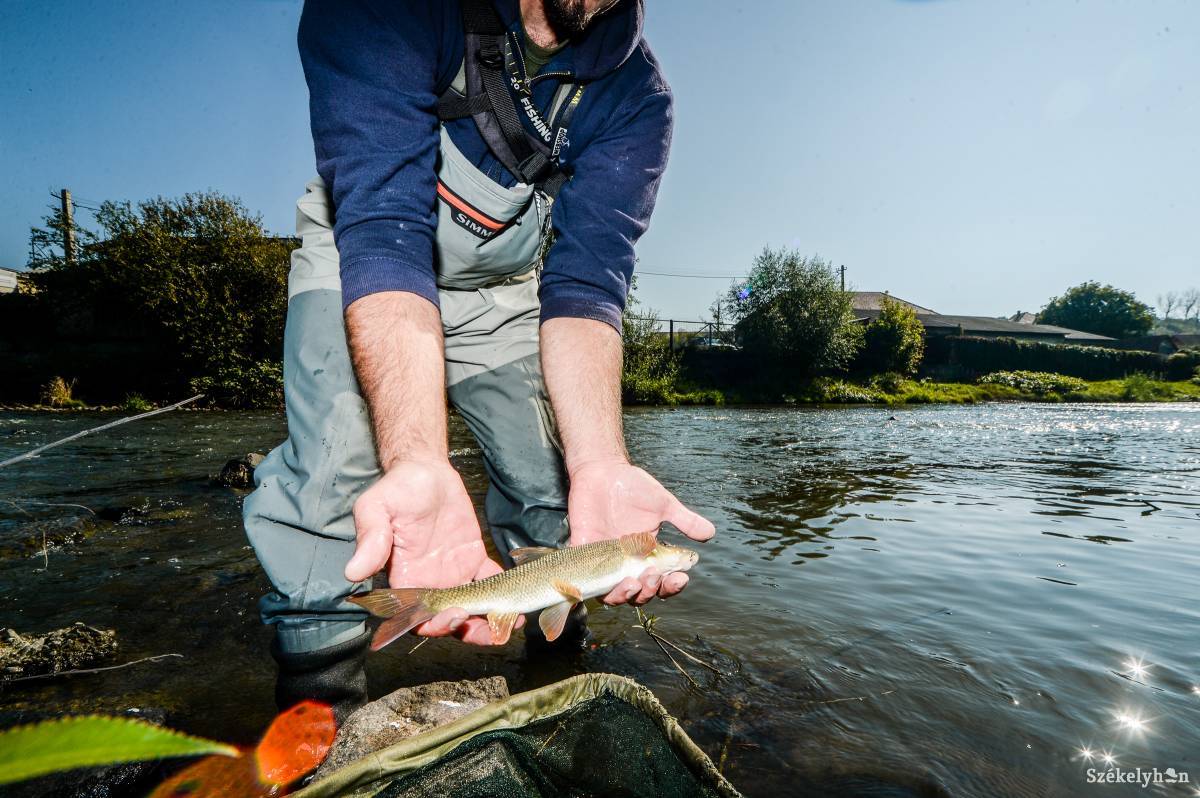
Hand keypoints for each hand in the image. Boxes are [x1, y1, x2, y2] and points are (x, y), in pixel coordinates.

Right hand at [346, 459, 519, 644]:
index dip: (435, 625)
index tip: (453, 616)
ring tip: (511, 622)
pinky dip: (505, 596)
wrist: (425, 471)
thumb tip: (352, 573)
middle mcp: (430, 583)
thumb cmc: (397, 488)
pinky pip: (491, 583)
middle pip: (449, 620)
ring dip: (489, 620)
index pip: (419, 617)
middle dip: (468, 629)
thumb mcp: (377, 508)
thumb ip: (370, 540)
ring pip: (472, 608)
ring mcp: (454, 573)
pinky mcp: (473, 559)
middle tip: (488, 626)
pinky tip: (519, 603)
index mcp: (405, 578)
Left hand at [566, 459, 714, 605]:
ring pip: (614, 594)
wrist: (602, 470)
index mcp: (646, 556)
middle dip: (650, 590)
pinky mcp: (582, 551)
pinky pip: (584, 577)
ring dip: (626, 594)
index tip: (681, 578)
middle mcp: (625, 564)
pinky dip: (593, 585)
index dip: (671, 586)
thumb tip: (710, 533)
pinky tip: (607, 580)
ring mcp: (602, 560)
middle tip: (654, 574)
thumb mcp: (663, 504)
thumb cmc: (632, 486)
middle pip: (640, 594)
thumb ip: (685, 520)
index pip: (661, 582)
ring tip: (634, 582)